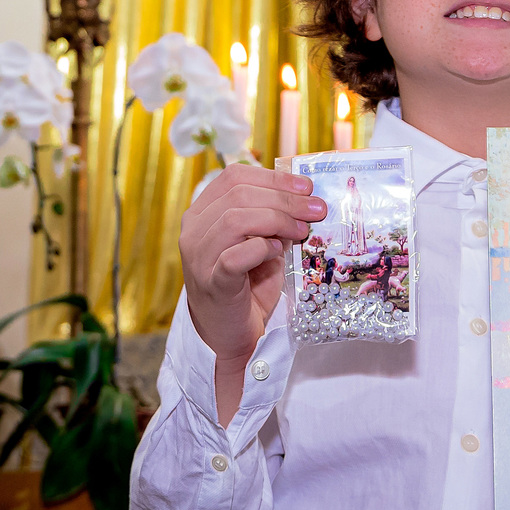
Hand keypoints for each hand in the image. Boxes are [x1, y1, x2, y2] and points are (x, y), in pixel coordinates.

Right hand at [179, 164, 326, 423]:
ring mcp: (198, 257)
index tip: (306, 186)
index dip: (273, 177)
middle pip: (239, 195)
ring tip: (301, 232)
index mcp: (203, 212)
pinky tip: (278, 252)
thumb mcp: (262, 241)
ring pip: (235, 220)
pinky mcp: (211, 283)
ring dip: (277, 221)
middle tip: (316, 209)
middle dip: (285, 199)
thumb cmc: (248, 283)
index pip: (234, 177)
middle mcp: (193, 230)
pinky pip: (235, 256)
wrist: (232, 333)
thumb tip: (308, 195)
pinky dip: (262, 248)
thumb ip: (273, 217)